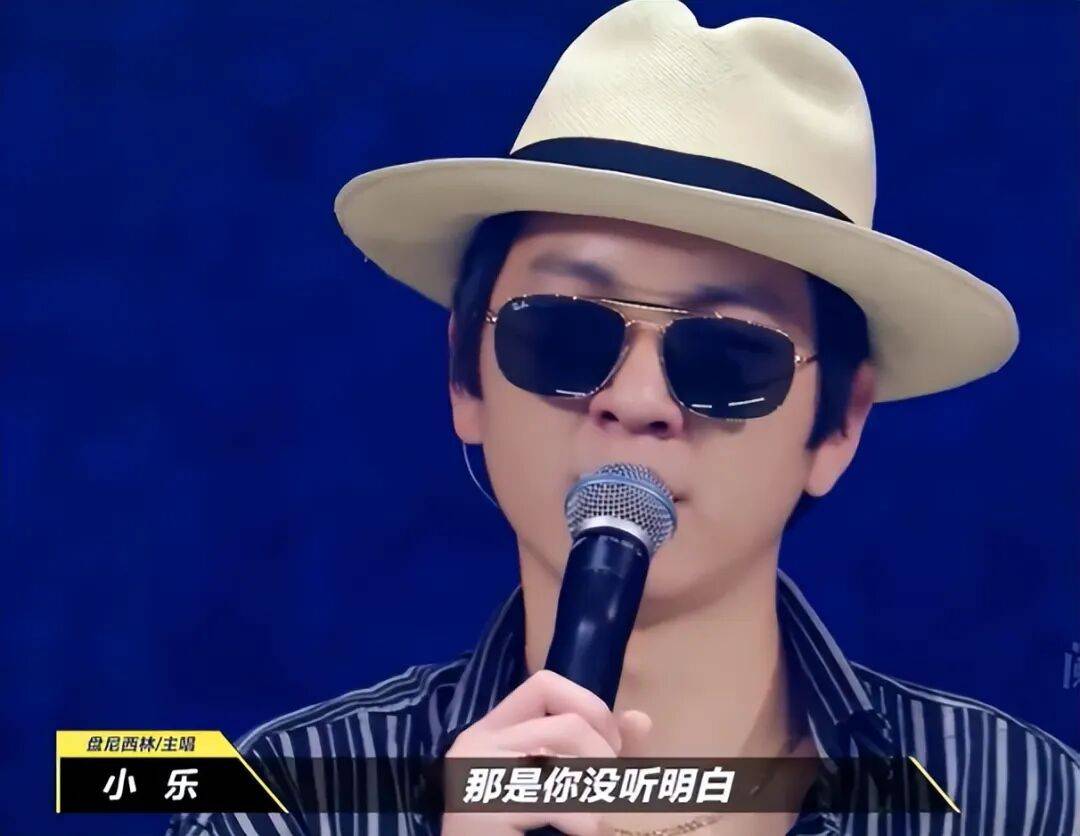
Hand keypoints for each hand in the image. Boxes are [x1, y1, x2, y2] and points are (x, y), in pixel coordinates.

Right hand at [440, 669, 651, 835]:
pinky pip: (553, 796)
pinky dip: (584, 818)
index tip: (611, 750)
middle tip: (611, 798)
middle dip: (604, 760)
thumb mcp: (568, 789)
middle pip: (566, 724)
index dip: (589, 708)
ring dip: (598, 791)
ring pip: (562, 759)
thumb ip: (602, 755)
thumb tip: (641, 719)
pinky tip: (587, 833)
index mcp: (493, 733)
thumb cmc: (524, 835)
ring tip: (601, 820)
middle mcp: (477, 743)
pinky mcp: (481, 806)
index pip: (544, 685)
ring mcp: (473, 773)